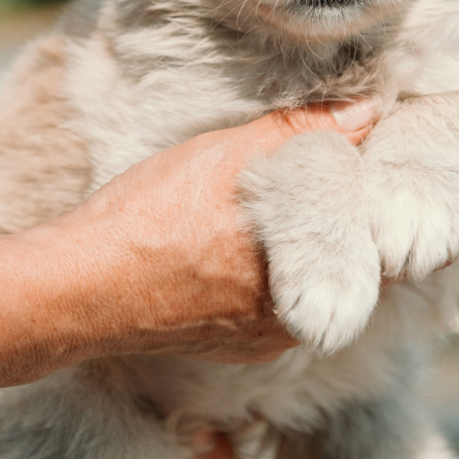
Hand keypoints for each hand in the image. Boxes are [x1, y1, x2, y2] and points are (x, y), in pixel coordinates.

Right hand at [58, 99, 382, 365]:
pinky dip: (275, 277)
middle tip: (345, 184)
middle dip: (351, 230)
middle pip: (352, 273)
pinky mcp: (232, 346)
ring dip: (312, 254)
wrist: (76, 288)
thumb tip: (364, 112)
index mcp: (307, 277)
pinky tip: (249, 245)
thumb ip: (297, 132)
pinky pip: (277, 309)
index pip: (379, 252)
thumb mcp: (224, 157)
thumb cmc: (149, 219)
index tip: (376, 179)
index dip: (382, 212)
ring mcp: (263, 340)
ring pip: (313, 289)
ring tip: (295, 208)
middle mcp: (294, 322)